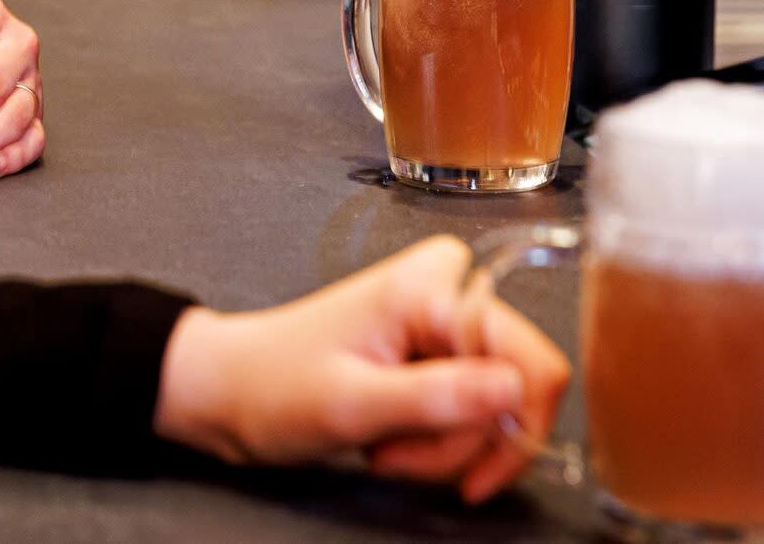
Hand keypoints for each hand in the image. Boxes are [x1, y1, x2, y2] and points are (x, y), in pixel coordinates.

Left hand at [153, 237, 570, 504]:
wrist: (233, 390)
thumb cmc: (273, 387)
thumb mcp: (352, 404)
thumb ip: (436, 397)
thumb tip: (516, 390)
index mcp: (431, 287)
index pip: (530, 361)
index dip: (512, 430)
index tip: (470, 477)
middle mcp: (447, 290)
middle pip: (514, 390)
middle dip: (459, 442)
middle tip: (394, 453)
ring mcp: (443, 319)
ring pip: (496, 409)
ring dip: (442, 449)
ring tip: (382, 444)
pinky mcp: (437, 348)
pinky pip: (472, 409)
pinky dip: (436, 442)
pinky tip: (391, 438)